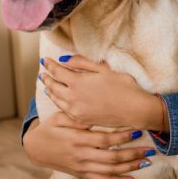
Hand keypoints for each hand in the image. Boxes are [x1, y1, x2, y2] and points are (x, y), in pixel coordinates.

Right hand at [24, 112, 154, 178]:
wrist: (35, 148)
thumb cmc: (51, 128)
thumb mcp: (61, 117)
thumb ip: (79, 117)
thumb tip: (96, 112)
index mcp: (77, 140)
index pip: (104, 140)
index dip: (122, 137)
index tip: (138, 131)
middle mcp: (81, 155)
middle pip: (111, 158)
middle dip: (132, 155)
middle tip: (150, 150)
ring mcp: (82, 166)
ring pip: (109, 171)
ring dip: (129, 168)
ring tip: (146, 162)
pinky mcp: (82, 173)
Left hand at [40, 55, 164, 129]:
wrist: (134, 109)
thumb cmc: (123, 86)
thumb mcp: (104, 69)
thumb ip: (83, 63)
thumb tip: (65, 59)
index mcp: (77, 82)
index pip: (57, 72)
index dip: (50, 65)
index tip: (45, 60)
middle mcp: (72, 97)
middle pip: (53, 86)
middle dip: (47, 78)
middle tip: (43, 72)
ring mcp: (75, 110)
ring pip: (56, 99)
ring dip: (50, 91)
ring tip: (47, 85)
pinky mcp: (80, 119)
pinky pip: (63, 110)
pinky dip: (58, 102)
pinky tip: (59, 100)